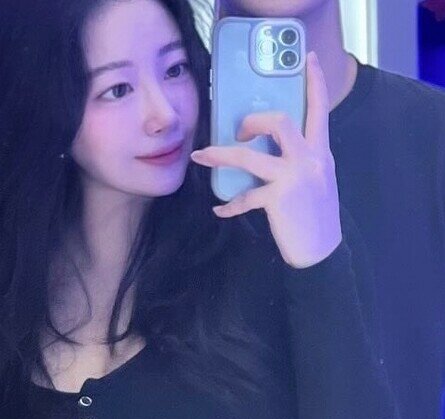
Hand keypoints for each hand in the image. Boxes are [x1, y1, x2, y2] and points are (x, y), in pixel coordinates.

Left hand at [190, 52, 341, 268]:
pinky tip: (220, 210)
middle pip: (279, 122)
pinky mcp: (278, 199)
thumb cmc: (316, 219)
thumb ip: (302, 160)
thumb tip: (274, 151)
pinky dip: (229, 205)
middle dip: (252, 121)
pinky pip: (244, 197)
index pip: (320, 109)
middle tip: (240, 132)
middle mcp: (309, 159)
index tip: (306, 59)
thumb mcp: (317, 181)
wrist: (321, 253)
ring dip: (220, 155)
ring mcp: (293, 178)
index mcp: (320, 152)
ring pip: (248, 156)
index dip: (314, 82)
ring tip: (202, 157)